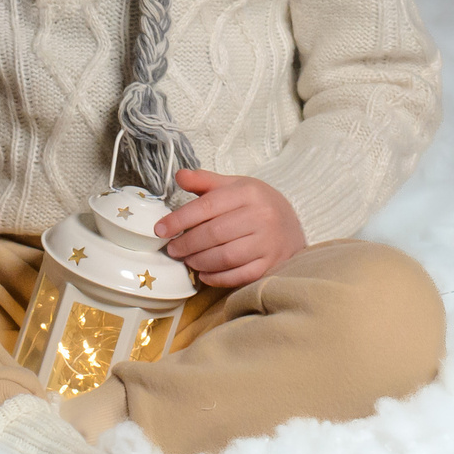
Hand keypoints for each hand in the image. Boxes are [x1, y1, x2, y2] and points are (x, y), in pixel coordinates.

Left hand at [155, 170, 305, 290]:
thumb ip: (205, 181)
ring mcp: (267, 243)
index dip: (179, 219)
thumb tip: (178, 175)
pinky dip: (217, 277)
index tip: (160, 230)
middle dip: (187, 244)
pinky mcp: (270, 265)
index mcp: (248, 192)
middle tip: (172, 249)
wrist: (292, 225)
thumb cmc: (257, 204)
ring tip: (187, 260)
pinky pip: (239, 275)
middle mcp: (261, 216)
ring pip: (225, 257)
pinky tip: (204, 273)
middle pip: (214, 234)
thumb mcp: (234, 186)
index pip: (207, 206)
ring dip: (200, 261)